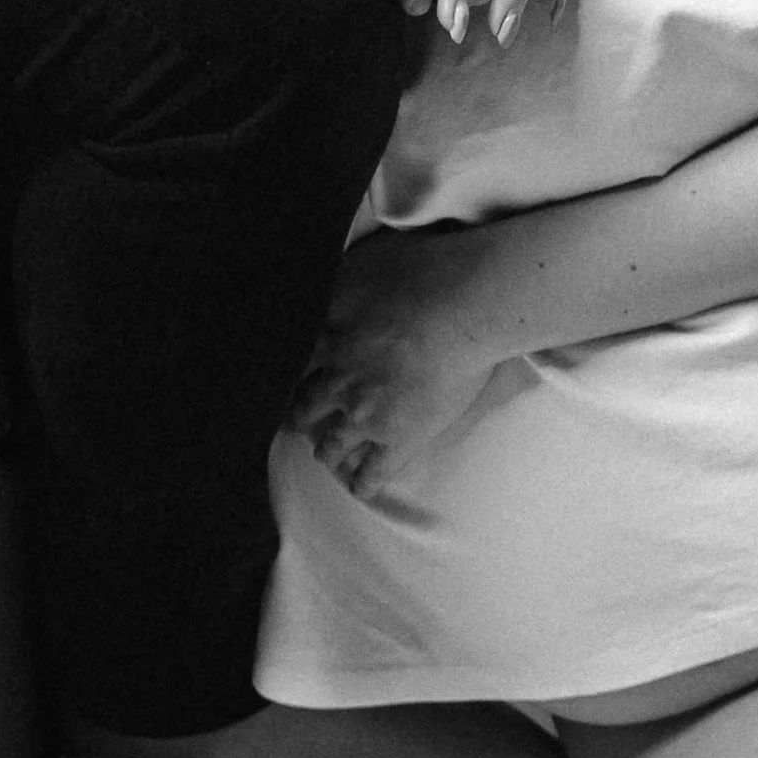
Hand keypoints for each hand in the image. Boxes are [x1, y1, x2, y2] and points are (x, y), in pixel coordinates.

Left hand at [288, 226, 499, 498]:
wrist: (462, 308)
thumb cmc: (416, 278)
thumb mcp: (358, 268)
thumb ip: (334, 291)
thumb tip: (319, 303)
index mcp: (330, 341)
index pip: (301, 363)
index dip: (295, 370)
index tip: (296, 376)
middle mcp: (341, 384)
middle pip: (309, 408)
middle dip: (302, 415)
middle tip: (298, 420)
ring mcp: (368, 418)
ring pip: (334, 444)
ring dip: (326, 449)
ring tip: (325, 454)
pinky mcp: (400, 441)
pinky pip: (373, 473)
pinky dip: (362, 483)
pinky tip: (357, 488)